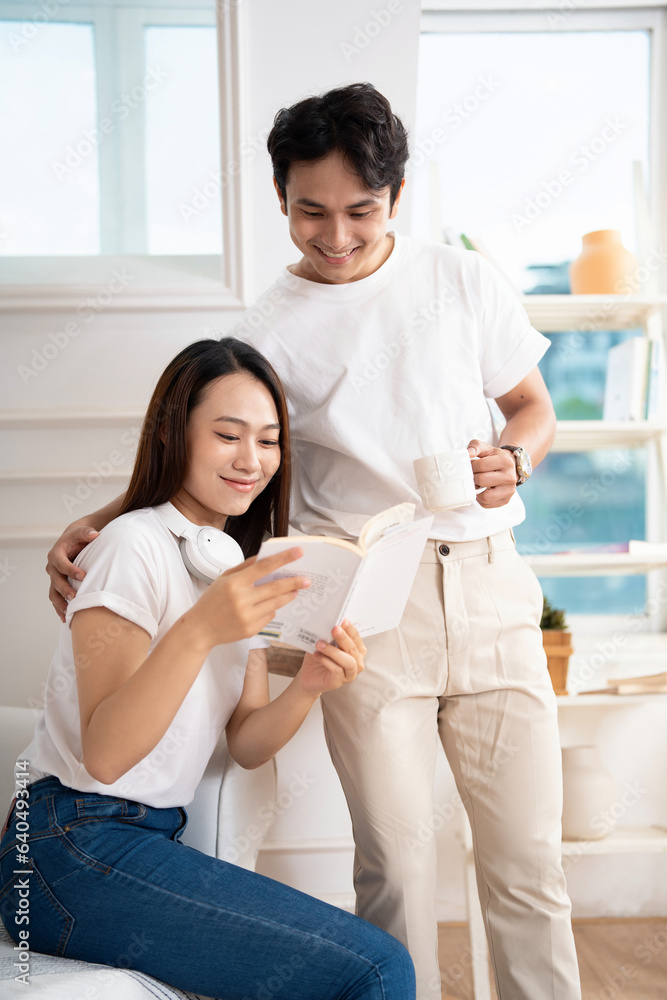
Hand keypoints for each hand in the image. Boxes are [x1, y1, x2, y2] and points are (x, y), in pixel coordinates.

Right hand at [47, 524, 99, 621]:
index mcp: (56, 554)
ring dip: (60, 603)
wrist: (74, 541)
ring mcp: (54, 578)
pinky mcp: (58, 585)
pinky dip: (59, 609)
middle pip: (56, 581)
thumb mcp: (82, 532)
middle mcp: (52, 567)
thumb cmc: (79, 537)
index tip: (83, 576)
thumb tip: (95, 534)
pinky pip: (56, 599)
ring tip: (69, 613)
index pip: (61, 563)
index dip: (70, 570)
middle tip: (75, 597)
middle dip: (65, 590)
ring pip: (53, 593)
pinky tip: (66, 618)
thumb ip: (87, 532)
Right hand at [189, 547, 310, 647]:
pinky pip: (269, 616)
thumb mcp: (224, 579)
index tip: (298, 552)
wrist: (200, 629)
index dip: (283, 559)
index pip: (264, 567)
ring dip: (288, 596)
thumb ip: (245, 567)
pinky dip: (271, 610)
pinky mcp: (251, 630)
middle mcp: (242, 600)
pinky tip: (269, 607)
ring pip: (276, 604)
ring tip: (294, 591)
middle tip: (307, 580)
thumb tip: (264, 557)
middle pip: (276, 587)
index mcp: (235, 583)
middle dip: (294, 582)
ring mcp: (247, 616)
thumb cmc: (211, 601)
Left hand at [298, 619, 365, 694]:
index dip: (350, 628)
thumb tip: (329, 622)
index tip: (342, 620)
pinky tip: (317, 655)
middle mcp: (357, 662)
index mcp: (356, 650)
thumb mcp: (324, 642)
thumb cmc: (319, 657)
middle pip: (353, 648)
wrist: (308, 675)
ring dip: (334, 651)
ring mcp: (350, 673)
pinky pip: (337, 670)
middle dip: (343, 637)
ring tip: (320, 644)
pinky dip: (326, 661)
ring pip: (348, 661)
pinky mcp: (340, 681)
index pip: (356, 637)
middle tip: (334, 628)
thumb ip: (329, 634)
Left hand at [467, 439, 516, 507]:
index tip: (472, 465)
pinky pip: (486, 504)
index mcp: (505, 462)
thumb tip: (468, 453)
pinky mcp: (505, 500)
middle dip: (473, 477)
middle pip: (482, 480)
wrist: (509, 467)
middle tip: (473, 474)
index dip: (472, 466)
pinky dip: (480, 498)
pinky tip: (482, 490)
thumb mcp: (486, 448)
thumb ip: (475, 446)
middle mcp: (510, 477)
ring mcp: (509, 491)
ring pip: (485, 496)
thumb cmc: (494, 458)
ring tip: (477, 483)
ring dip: (477, 490)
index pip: (481, 466)